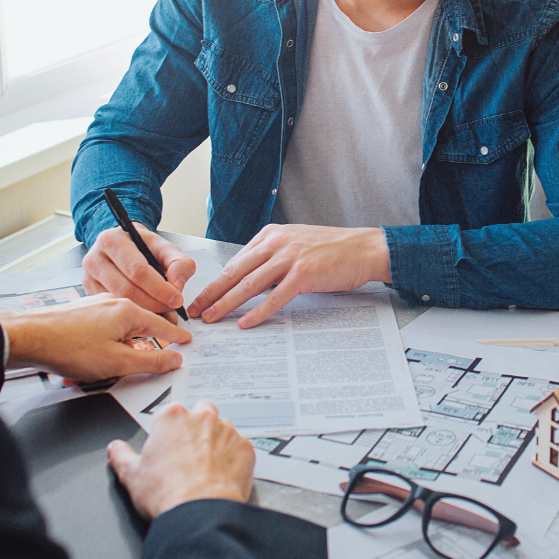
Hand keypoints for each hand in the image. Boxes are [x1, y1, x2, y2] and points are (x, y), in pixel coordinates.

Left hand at [0, 295, 189, 381]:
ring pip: (119, 331)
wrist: (28, 338)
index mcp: (128, 311)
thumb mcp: (118, 362)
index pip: (162, 325)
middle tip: (152, 360)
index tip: (186, 340)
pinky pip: (102, 332)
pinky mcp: (80, 315)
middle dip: (144, 347)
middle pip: (140, 327)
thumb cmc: (69, 347)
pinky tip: (90, 362)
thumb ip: (150, 362)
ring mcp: (95, 308)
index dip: (176, 336)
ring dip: (118, 351)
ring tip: (108, 369)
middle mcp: (113, 304)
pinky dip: (102, 348)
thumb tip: (174, 359)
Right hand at [83, 223, 196, 316]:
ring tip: (162, 313)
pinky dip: (131, 315)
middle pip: (126, 289)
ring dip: (144, 312)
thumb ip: (179, 263)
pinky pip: (111, 309)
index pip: (137, 270)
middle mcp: (95, 258)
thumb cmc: (144, 247)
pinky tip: (146, 314)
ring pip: (118, 302)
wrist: (125, 246)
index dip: (160, 288)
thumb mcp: (166, 248)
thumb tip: (177, 285)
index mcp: (113, 240)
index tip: (176, 299)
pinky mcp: (89, 292)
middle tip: (171, 310)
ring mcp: (89, 277)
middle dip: (153, 303)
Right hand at [107, 401, 254, 518]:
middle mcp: (202, 417)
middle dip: (197, 426)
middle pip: (202, 411)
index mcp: (172, 417)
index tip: (169, 445)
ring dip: (217, 441)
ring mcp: (227, 431)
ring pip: (223, 428)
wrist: (198, 513)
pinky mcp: (245, 448)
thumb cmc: (167, 493)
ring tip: (207, 467)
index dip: (170, 431)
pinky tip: (222, 475)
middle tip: (190, 452)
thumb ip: (121, 456)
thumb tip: (115, 448)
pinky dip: (234, 458)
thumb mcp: (131, 475)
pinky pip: (240, 448)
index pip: (172, 413)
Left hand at [188, 224, 391, 327]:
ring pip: (248, 285)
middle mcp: (276, 243)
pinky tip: (245, 323)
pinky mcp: (304, 274)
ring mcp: (290, 257)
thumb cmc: (333, 250)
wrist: (364, 247)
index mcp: (271, 235)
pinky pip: (274, 297)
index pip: (234, 262)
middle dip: (211, 293)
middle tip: (194, 310)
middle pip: (235, 272)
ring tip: (211, 318)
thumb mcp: (296, 245)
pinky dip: (258, 312)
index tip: (200, 297)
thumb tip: (250, 282)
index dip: (215, 282)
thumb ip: (272, 259)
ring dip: (226, 304)